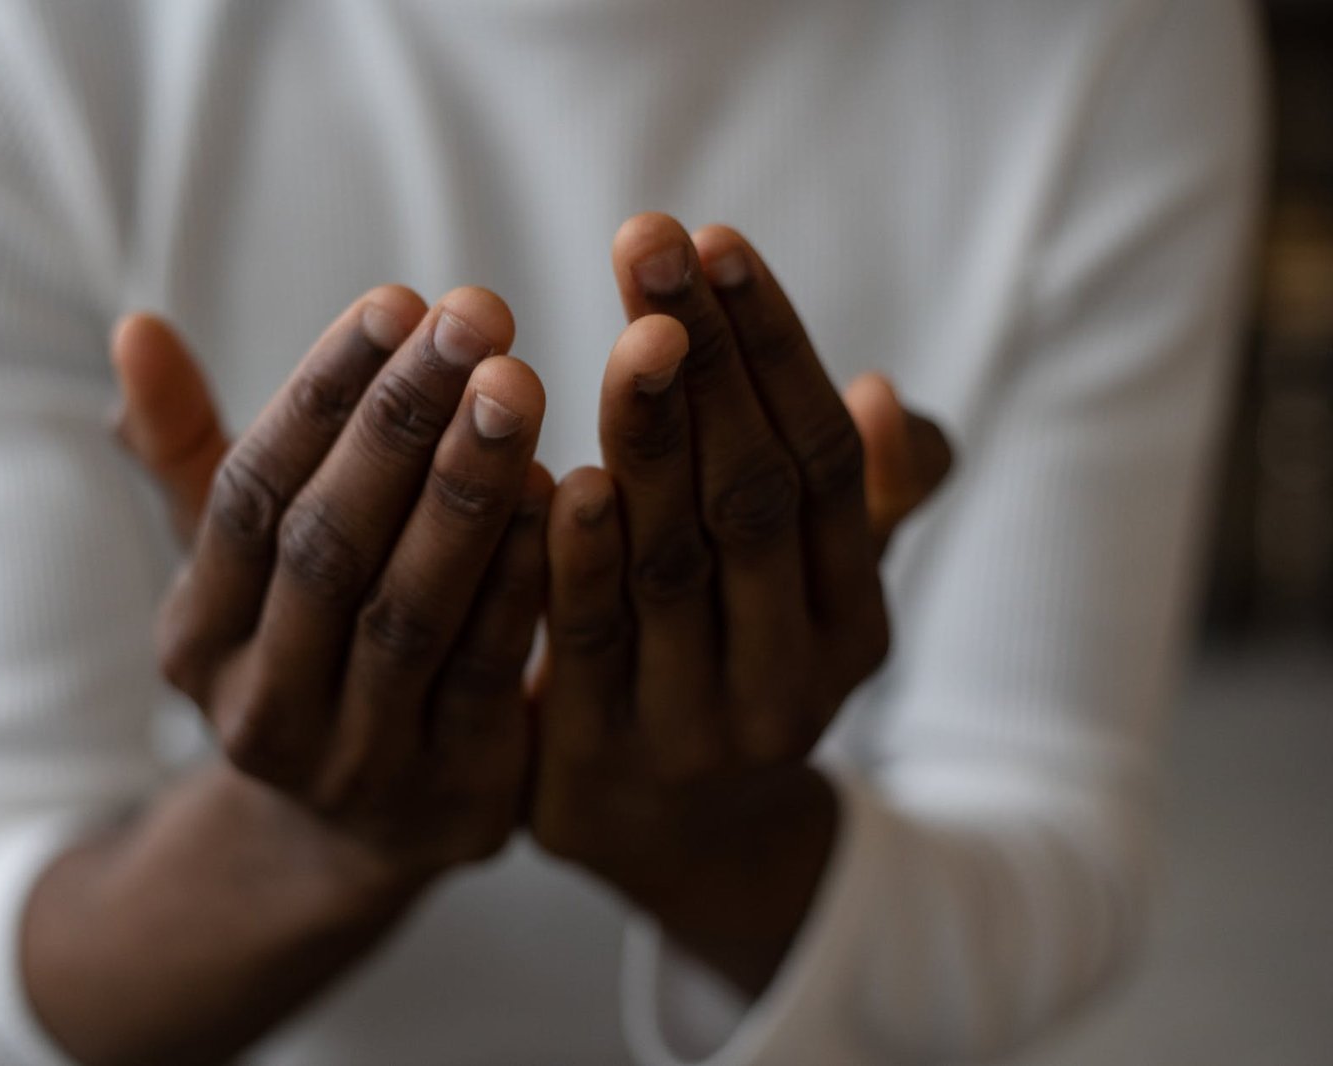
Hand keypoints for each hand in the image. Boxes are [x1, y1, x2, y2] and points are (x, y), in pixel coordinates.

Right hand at [115, 287, 550, 889]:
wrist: (345, 838)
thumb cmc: (300, 649)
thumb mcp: (236, 566)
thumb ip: (189, 452)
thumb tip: (134, 328)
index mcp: (199, 635)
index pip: (250, 495)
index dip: (322, 395)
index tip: (397, 300)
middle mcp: (261, 703)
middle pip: (328, 544)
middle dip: (402, 422)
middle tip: (477, 315)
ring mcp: (356, 759)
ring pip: (408, 610)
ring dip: (465, 491)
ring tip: (520, 384)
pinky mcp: (452, 793)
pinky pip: (489, 672)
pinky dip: (524, 581)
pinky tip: (566, 492)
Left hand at [531, 214, 951, 995]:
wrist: (687, 851)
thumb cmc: (744, 676)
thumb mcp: (817, 603)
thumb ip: (855, 508)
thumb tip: (885, 401)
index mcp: (852, 619)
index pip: (819, 463)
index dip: (773, 349)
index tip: (718, 242)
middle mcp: (790, 671)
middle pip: (753, 495)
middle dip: (706, 360)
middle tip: (653, 240)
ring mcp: (697, 722)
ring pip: (677, 561)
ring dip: (654, 437)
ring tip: (633, 328)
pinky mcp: (598, 759)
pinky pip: (589, 644)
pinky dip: (582, 558)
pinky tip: (566, 474)